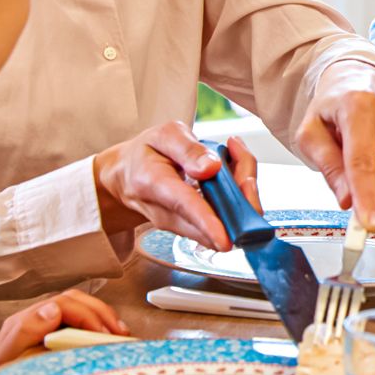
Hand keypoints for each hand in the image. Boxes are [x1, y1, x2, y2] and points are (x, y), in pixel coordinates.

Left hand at [0, 288, 127, 374]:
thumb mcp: (6, 360)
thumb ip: (24, 331)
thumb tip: (53, 309)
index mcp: (25, 322)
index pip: (64, 305)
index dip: (87, 316)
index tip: (102, 336)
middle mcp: (36, 320)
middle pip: (76, 301)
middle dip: (101, 314)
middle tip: (118, 335)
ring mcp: (47, 328)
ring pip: (82, 307)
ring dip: (105, 318)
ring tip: (121, 335)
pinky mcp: (57, 339)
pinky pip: (82, 322)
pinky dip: (101, 327)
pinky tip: (112, 339)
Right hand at [93, 123, 259, 249]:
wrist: (127, 178)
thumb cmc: (147, 154)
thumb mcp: (164, 136)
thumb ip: (188, 149)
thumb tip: (212, 167)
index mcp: (153, 182)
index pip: (183, 204)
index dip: (207, 221)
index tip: (225, 239)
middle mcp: (166, 212)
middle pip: (209, 220)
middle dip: (239, 206)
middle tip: (246, 170)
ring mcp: (180, 224)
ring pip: (221, 224)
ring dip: (241, 199)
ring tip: (238, 158)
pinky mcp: (194, 228)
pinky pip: (223, 221)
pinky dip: (238, 200)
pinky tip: (235, 174)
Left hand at [296, 63, 374, 229]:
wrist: (359, 77)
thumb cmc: (332, 107)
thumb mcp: (311, 134)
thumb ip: (328, 167)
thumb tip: (347, 200)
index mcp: (357, 106)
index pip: (363, 162)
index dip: (368, 198)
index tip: (370, 225)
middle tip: (368, 207)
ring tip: (374, 174)